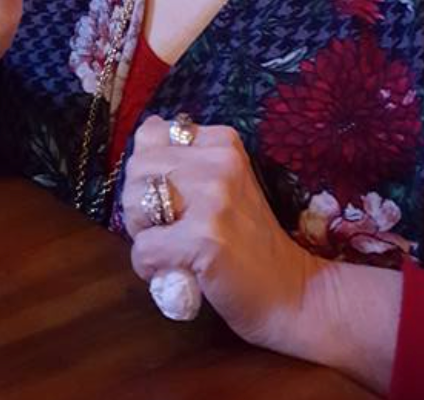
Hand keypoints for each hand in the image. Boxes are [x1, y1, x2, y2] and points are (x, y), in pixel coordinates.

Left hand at [122, 116, 329, 352]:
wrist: (289, 289)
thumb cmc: (245, 239)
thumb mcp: (222, 183)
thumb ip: (185, 159)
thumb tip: (143, 136)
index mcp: (222, 142)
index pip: (150, 134)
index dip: (147, 172)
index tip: (171, 198)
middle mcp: (220, 160)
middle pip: (137, 168)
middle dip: (139, 204)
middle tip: (168, 229)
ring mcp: (214, 197)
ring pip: (134, 204)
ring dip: (143, 235)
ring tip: (172, 248)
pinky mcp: (206, 237)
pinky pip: (143, 248)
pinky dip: (149, 268)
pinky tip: (176, 272)